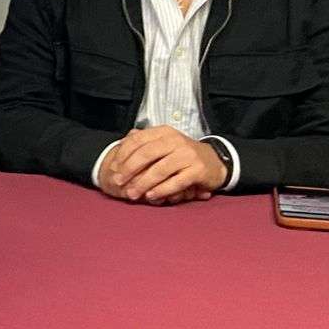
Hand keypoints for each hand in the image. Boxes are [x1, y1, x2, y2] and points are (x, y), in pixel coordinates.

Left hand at [100, 125, 224, 203]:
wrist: (215, 161)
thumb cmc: (182, 154)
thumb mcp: (164, 143)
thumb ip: (144, 143)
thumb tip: (121, 145)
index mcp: (163, 132)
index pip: (137, 140)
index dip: (123, 154)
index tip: (113, 168)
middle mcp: (175, 140)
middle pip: (146, 154)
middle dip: (129, 169)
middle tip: (118, 182)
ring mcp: (187, 155)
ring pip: (159, 169)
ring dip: (143, 183)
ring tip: (132, 194)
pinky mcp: (197, 170)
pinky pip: (176, 181)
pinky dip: (162, 190)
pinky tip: (151, 196)